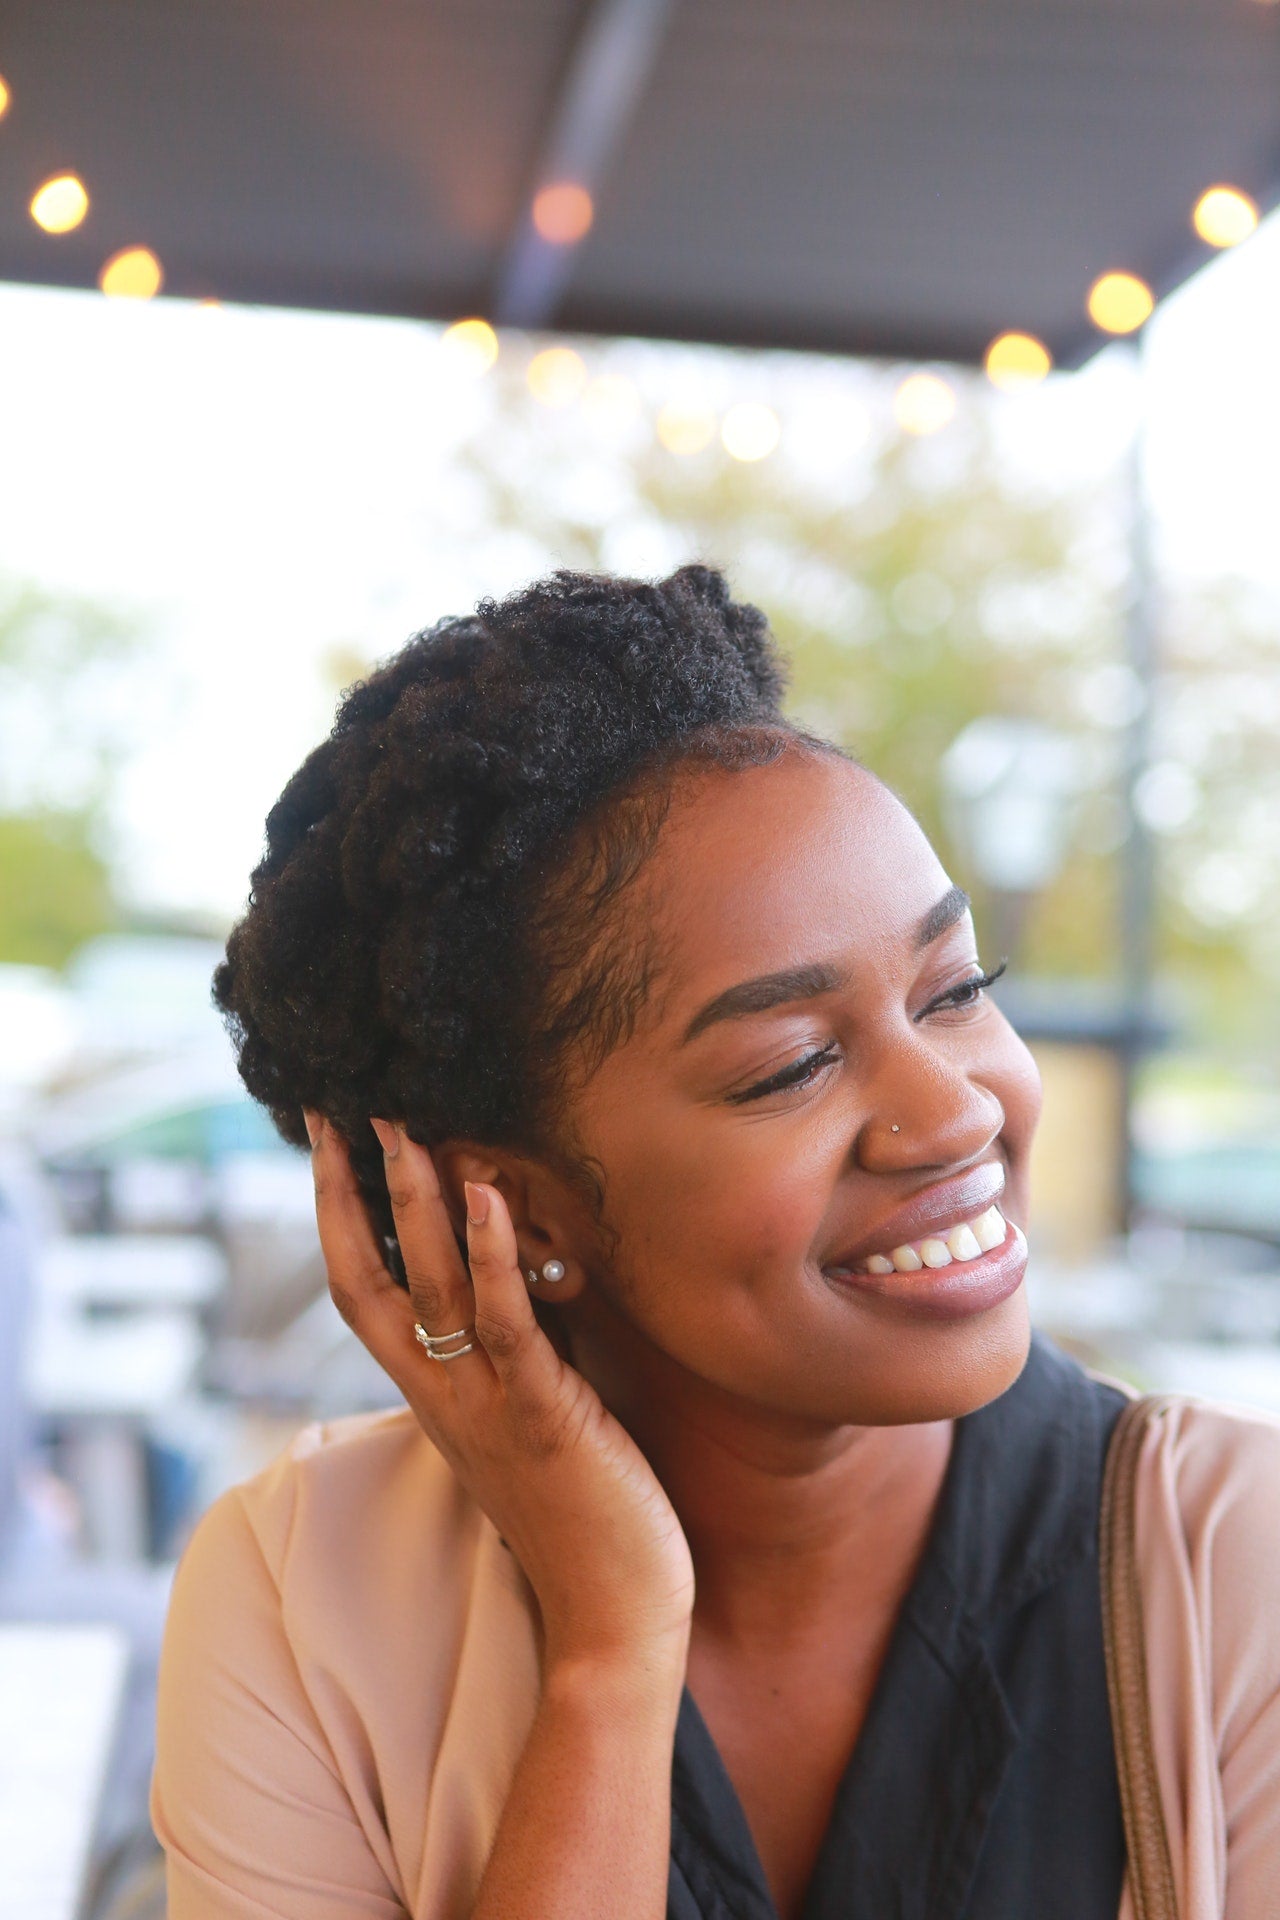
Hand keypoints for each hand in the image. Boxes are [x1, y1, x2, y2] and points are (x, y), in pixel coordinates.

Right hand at [304, 1112, 695, 1670]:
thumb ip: (519, 1347)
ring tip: (402, 1123)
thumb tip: (530, 1270)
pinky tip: (489, 1194)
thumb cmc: (586, 1515)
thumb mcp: (535, 1414)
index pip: (364, 1290)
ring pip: (430, 1287)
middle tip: (339, 1106)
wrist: (613, 1618)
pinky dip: (493, 1256)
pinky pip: (506, 1325)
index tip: (329, 1142)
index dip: (339, 1215)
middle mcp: (444, 1394)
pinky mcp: (542, 1414)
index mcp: (437, 1393)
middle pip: (366, 1279)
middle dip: (348, 1191)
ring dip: (414, 1200)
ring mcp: (486, 1404)